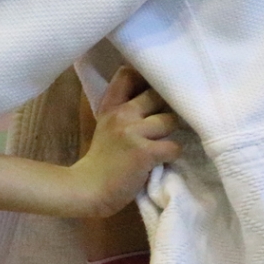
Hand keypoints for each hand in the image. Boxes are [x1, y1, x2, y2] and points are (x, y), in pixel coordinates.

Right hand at [67, 67, 181, 217]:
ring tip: (162, 144)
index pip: (128, 74)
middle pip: (157, 94)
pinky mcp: (144, 152)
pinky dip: (172, 155)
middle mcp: (121, 113)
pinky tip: (162, 160)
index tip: (153, 88)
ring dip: (171, 134)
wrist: (90, 189)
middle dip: (166, 108)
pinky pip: (173, 146)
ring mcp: (132, 132)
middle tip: (164, 123)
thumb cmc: (103, 160)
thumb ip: (126, 109)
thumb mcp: (107, 126)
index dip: (146, 77)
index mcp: (111, 106)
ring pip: (170, 120)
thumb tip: (156, 95)